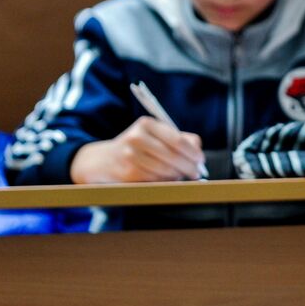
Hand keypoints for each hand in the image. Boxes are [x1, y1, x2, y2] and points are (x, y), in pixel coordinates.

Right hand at [69, 117, 204, 183]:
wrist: (104, 160)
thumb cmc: (138, 146)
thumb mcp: (155, 135)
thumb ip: (180, 138)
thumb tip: (198, 149)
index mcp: (146, 124)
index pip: (177, 140)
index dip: (193, 152)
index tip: (200, 160)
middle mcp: (137, 138)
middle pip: (174, 157)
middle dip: (189, 167)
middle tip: (196, 173)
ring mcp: (131, 156)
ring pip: (167, 171)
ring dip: (178, 175)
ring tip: (181, 175)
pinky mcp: (129, 173)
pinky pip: (157, 180)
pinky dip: (165, 181)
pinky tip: (166, 178)